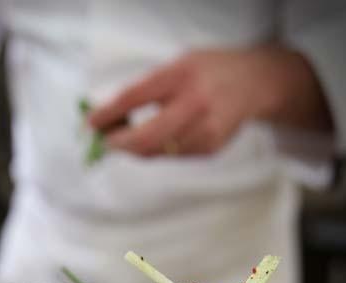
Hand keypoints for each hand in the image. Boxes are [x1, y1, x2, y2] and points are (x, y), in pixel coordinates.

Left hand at [89, 46, 331, 157]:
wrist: (255, 82)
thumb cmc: (207, 71)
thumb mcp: (179, 63)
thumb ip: (149, 86)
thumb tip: (111, 114)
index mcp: (181, 74)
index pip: (134, 97)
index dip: (108, 114)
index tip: (90, 124)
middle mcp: (195, 103)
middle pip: (146, 137)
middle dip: (119, 145)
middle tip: (106, 143)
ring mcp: (205, 129)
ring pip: (157, 152)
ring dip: (136, 151)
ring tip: (126, 140)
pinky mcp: (211, 148)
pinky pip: (173, 157)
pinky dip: (158, 151)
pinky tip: (158, 140)